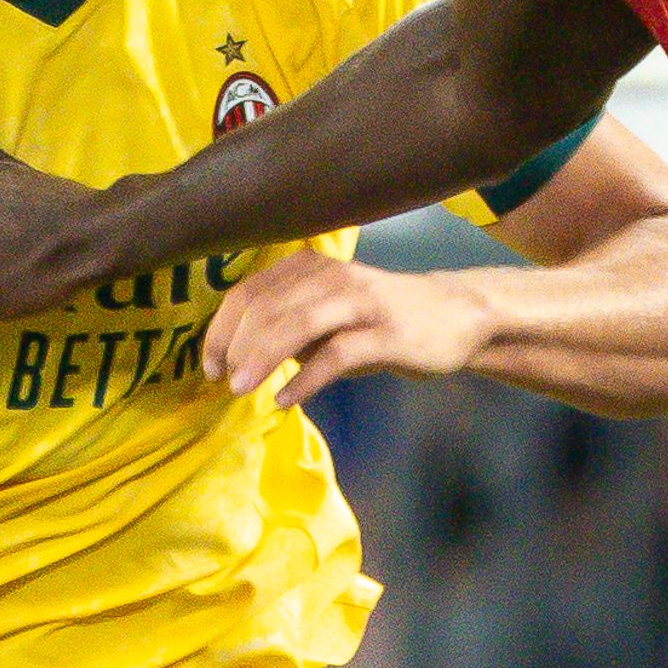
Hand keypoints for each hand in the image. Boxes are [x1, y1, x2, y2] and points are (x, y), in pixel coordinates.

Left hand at [210, 250, 500, 405]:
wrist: (457, 316)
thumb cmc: (383, 319)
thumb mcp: (329, 312)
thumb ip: (289, 325)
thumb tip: (238, 357)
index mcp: (309, 267)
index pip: (248, 293)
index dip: (221, 330)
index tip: (210, 366)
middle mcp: (331, 277)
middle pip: (266, 308)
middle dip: (235, 347)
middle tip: (223, 382)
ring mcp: (360, 302)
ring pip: (296, 324)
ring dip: (261, 359)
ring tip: (241, 389)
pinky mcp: (385, 333)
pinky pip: (335, 355)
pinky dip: (305, 380)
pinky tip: (285, 399)